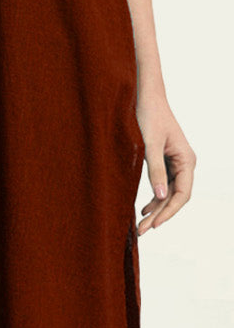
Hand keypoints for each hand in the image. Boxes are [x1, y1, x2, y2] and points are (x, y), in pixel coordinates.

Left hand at [135, 89, 194, 235]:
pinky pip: (162, 184)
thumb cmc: (149, 115)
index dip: (168, 211)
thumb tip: (159, 197)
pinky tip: (143, 207)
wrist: (147, 97)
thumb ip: (154, 170)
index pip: (182, 194)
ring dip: (155, 208)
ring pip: (168, 193)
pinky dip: (154, 196)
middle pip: (175, 197)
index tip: (154, 224)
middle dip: (159, 215)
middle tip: (141, 230)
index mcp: (187, 160)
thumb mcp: (150, 144)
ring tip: (140, 224)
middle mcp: (185, 163)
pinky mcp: (165, 160)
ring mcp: (176, 163)